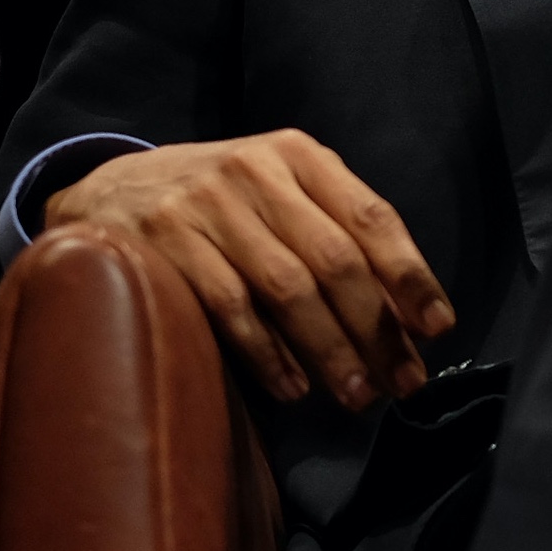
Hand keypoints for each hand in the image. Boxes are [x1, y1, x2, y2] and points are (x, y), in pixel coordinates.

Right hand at [45, 130, 454, 409]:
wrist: (113, 187)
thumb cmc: (223, 200)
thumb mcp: (281, 191)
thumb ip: (336, 234)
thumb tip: (405, 313)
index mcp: (301, 156)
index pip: (371, 216)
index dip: (409, 274)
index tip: (438, 327)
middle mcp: (258, 173)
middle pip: (334, 259)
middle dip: (376, 326)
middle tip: (404, 380)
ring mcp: (207, 206)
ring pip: (287, 288)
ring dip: (329, 349)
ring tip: (358, 394)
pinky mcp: (164, 244)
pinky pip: (228, 308)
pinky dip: (267, 353)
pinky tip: (294, 387)